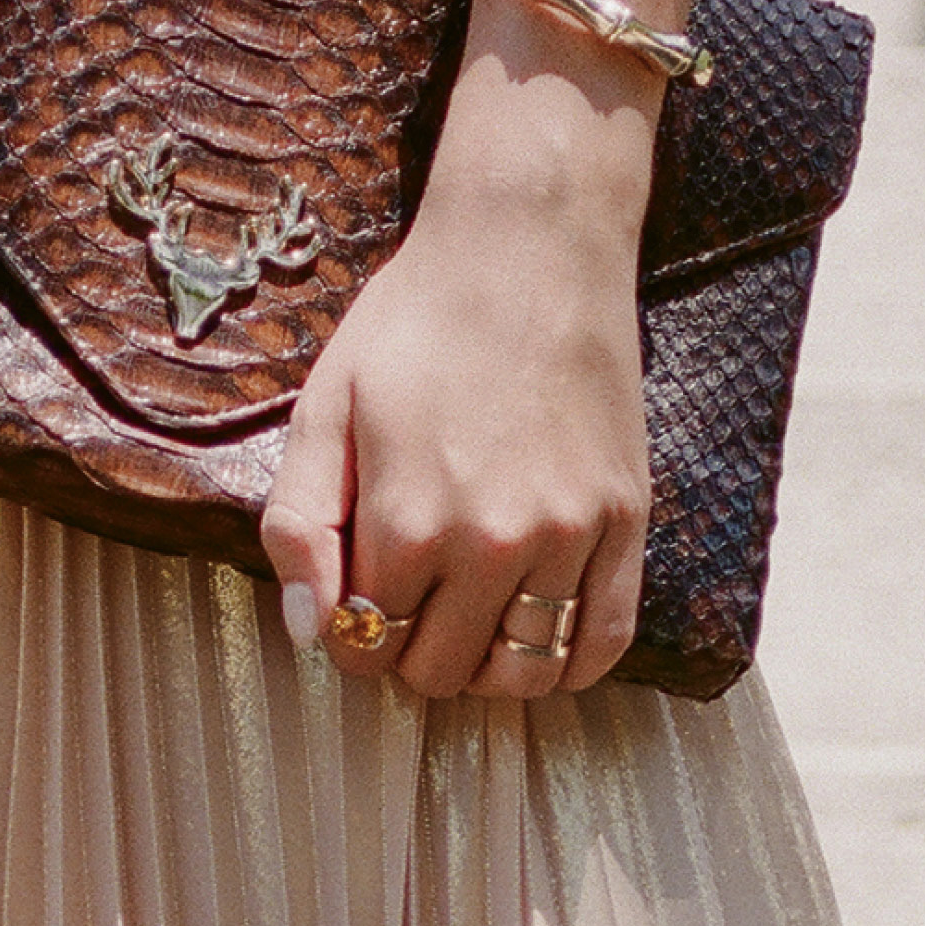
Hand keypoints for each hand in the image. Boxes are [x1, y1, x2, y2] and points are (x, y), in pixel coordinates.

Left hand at [258, 111, 654, 703]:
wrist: (530, 252)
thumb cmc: (417, 324)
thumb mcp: (324, 410)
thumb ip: (299, 525)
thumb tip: (311, 632)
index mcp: (406, 520)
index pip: (365, 646)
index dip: (350, 632)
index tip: (359, 594)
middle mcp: (492, 544)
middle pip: (439, 671)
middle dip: (410, 650)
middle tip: (411, 596)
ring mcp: (568, 536)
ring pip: (521, 673)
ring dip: (484, 665)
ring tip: (470, 616)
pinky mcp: (624, 520)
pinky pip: (603, 642)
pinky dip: (567, 665)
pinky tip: (537, 635)